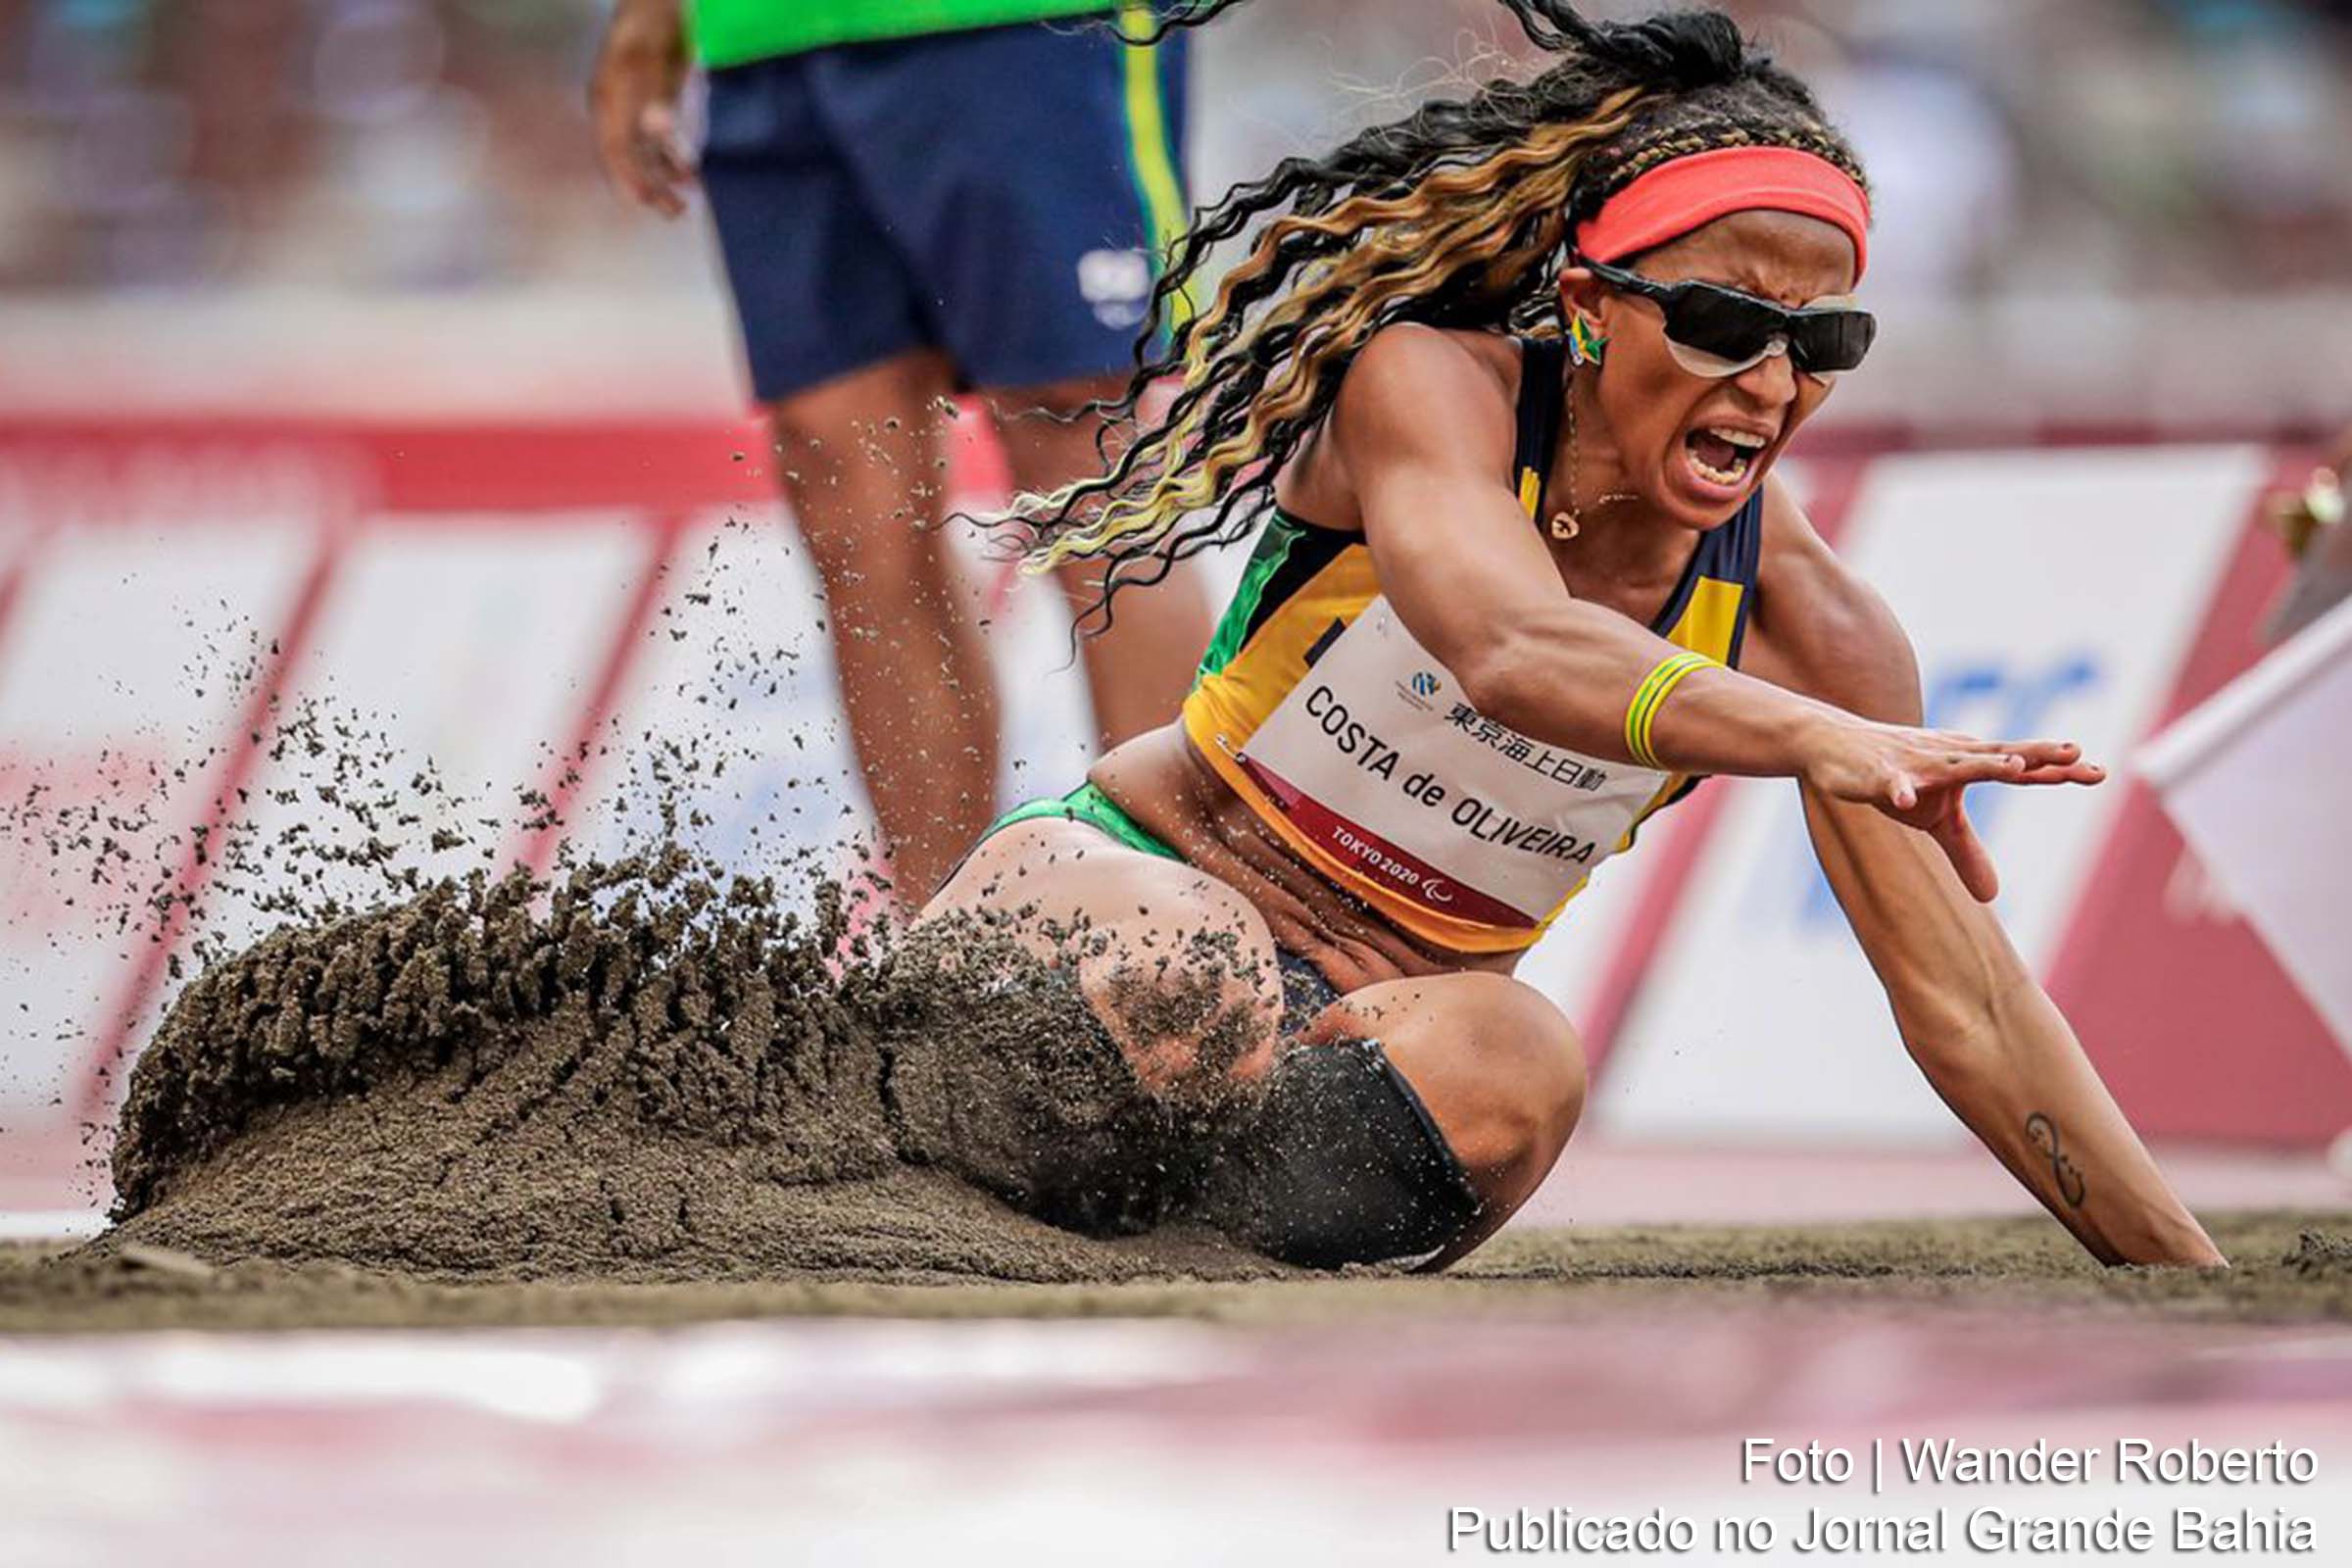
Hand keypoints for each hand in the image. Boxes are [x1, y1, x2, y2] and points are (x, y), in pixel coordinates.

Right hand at [590, 0, 693, 216]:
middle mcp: (617, 110)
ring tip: (686, 200)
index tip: (646, 203)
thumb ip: (660, 96)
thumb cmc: (655, 27)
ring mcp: (633, 108)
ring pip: (645, 154)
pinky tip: (689, 173)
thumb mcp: (657, 60)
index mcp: (609, 101)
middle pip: (629, 159)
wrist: (658, 3)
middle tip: (677, 211)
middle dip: (650, 187)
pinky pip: (658, 141)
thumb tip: (657, 129)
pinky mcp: (651, 105)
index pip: (615, 152)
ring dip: (664, 177)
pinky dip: (672, 159)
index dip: (630, 180)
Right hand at [1800, 716, 2103, 901]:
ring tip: (2015, 768)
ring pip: (1955, 766)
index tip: (2099, 773)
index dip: (2058, 772)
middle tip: (2076, 755)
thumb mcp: (1934, 820)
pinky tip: (1905, 802)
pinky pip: (1892, 785)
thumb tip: (1993, 896)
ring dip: (1984, 765)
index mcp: (1969, 765)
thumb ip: (1967, 852)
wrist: (1835, 744)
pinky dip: (1899, 792)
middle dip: (2037, 757)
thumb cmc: (1895, 776)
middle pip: (2001, 758)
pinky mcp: (1882, 774)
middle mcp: (1951, 758)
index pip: (2021, 769)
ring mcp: (1918, 764)